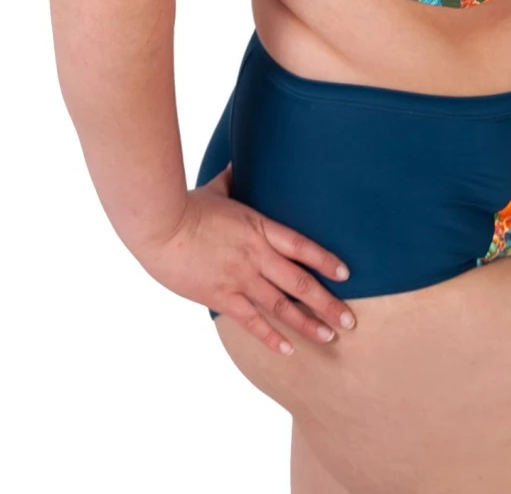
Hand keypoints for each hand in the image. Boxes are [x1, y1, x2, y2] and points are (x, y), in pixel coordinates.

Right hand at [135, 162, 356, 354]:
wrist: (159, 226)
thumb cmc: (185, 205)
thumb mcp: (215, 189)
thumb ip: (232, 180)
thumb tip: (238, 160)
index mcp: (259, 228)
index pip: (302, 246)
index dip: (326, 261)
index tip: (346, 274)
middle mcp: (256, 256)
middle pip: (300, 282)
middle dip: (327, 302)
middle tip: (350, 319)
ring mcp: (240, 279)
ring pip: (281, 306)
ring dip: (307, 323)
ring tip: (329, 337)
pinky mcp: (221, 297)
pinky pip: (251, 322)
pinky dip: (270, 337)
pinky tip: (287, 349)